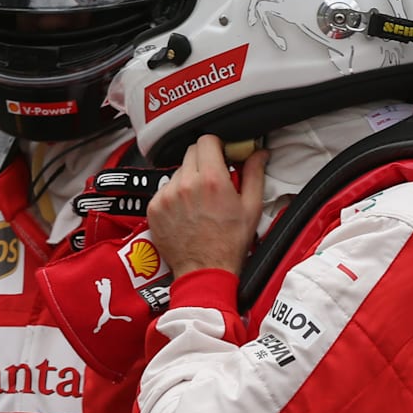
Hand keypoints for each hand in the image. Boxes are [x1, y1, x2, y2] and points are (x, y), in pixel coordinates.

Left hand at [147, 135, 267, 277]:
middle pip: (191, 152)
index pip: (207, 140)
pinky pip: (164, 189)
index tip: (222, 154)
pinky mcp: (154, 208)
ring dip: (189, 178)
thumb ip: (254, 174)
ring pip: (178, 171)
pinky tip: (186, 211)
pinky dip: (175, 195)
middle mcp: (186, 184)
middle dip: (204, 160)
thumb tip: (258, 154)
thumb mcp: (251, 208)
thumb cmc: (228, 244)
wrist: (204, 271)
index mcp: (212, 180)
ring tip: (200, 200)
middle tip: (214, 178)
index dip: (217, 145)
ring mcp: (167, 196)